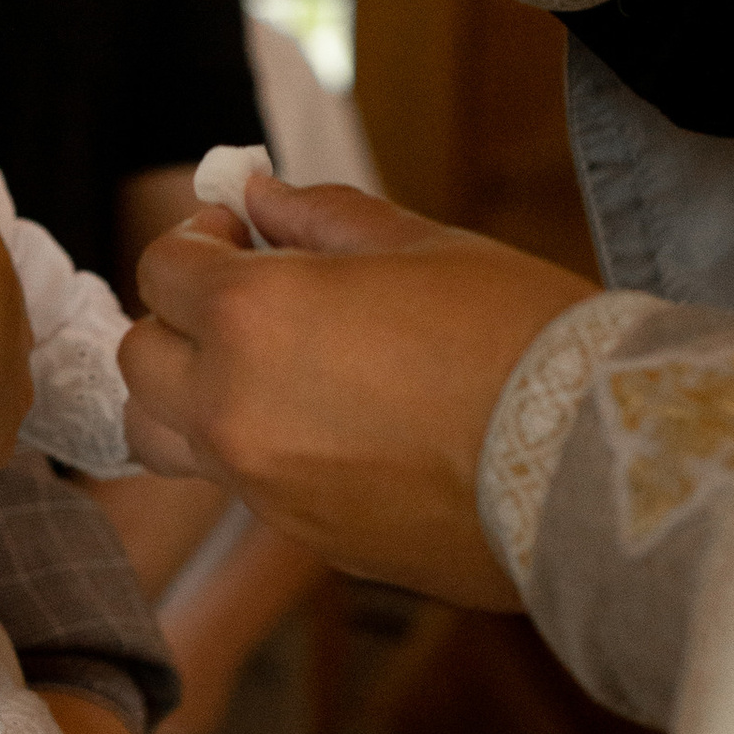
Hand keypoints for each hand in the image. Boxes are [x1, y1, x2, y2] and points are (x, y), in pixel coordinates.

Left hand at [121, 176, 601, 610]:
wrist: (592, 463)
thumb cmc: (517, 335)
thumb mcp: (419, 245)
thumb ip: (317, 216)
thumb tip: (256, 196)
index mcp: (251, 316)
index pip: (161, 268)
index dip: (196, 241)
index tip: (239, 234)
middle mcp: (233, 407)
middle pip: (141, 358)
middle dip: (178, 319)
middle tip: (246, 298)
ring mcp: (262, 485)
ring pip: (162, 438)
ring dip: (185, 397)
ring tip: (258, 372)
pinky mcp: (305, 537)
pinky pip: (240, 486)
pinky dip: (253, 451)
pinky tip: (329, 426)